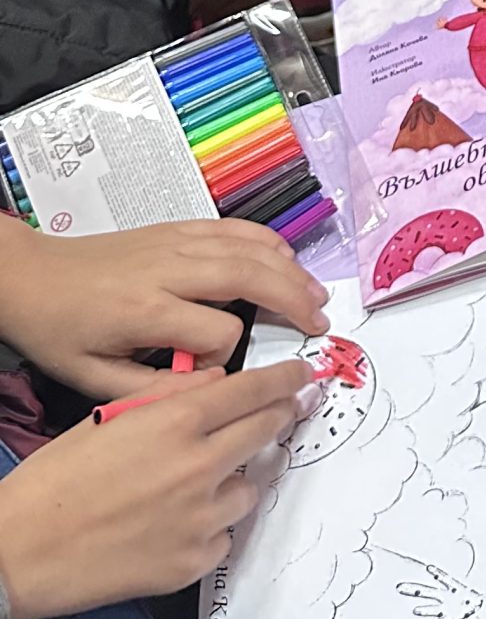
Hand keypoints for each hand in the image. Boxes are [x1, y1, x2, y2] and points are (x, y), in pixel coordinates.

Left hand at [0, 217, 327, 401]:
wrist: (32, 276)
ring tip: (316, 295)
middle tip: (319, 324)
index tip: (208, 370)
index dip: (225, 355)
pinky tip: (286, 258)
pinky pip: (233, 228)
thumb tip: (209, 389)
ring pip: (249, 248)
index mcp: (145, 310)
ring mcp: (175, 242)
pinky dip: (267, 241)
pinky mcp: (177, 229)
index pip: (216, 330)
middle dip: (290, 300)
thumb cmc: (60, 330)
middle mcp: (167, 269)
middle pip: (249, 277)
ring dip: (290, 271)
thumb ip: (153, 390)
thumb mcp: (92, 377)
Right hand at [0, 362, 309, 618]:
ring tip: (198, 484)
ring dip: (235, 480)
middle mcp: (199, 467)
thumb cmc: (56, 480)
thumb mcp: (109, 419)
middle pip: (265, 431)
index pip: (253, 391)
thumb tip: (218, 384)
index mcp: (176, 423)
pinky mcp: (193, 563)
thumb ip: (172, 398)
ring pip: (249, 488)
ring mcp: (200, 519)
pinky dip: (210, 527)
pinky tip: (178, 525)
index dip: (285, 379)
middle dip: (280, 417)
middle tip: (286, 411)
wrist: (21, 552)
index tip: (303, 376)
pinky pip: (223, 535)